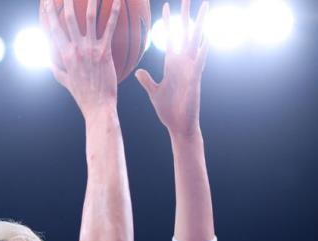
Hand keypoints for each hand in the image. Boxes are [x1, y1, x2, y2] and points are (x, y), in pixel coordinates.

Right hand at [42, 0, 120, 118]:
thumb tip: (47, 61)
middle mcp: (75, 49)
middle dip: (66, 0)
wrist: (98, 107)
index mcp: (64, 55)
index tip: (46, 0)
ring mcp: (89, 50)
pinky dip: (113, 12)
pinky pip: (109, 28)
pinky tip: (118, 0)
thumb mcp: (65, 81)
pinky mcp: (104, 52)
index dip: (48, 12)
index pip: (52, 28)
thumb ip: (55, 68)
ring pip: (89, 18)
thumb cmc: (83, 95)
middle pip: (68, 18)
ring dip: (91, 0)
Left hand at [135, 0, 208, 138]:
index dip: (168, 24)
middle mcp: (183, 64)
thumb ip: (147, 80)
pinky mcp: (194, 81)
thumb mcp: (154, 92)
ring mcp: (190, 70)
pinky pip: (199, 64)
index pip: (170, 38)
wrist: (178, 125)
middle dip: (186, 16)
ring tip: (204, 7)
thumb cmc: (168, 110)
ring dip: (199, 26)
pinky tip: (206, 40)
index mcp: (172, 65)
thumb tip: (138, 71)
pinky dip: (202, 52)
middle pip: (185, 34)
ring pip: (195, 43)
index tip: (166, 7)